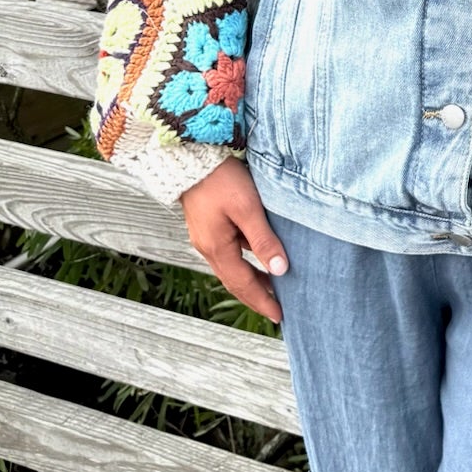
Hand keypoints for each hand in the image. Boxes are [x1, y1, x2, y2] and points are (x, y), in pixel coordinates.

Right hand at [180, 158, 286, 324]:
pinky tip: (259, 257)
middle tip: (278, 308)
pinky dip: (245, 261)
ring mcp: (206, 236)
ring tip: (274, 286)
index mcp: (216, 248)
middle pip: (234, 280)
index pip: (242, 284)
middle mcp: (208, 247)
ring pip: (232, 266)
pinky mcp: (208, 224)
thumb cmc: (220, 179)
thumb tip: (280, 270)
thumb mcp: (248, 208)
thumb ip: (264, 239)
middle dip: (256, 295)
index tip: (279, 315)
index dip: (262, 300)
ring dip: (251, 279)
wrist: (191, 156)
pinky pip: (229, 251)